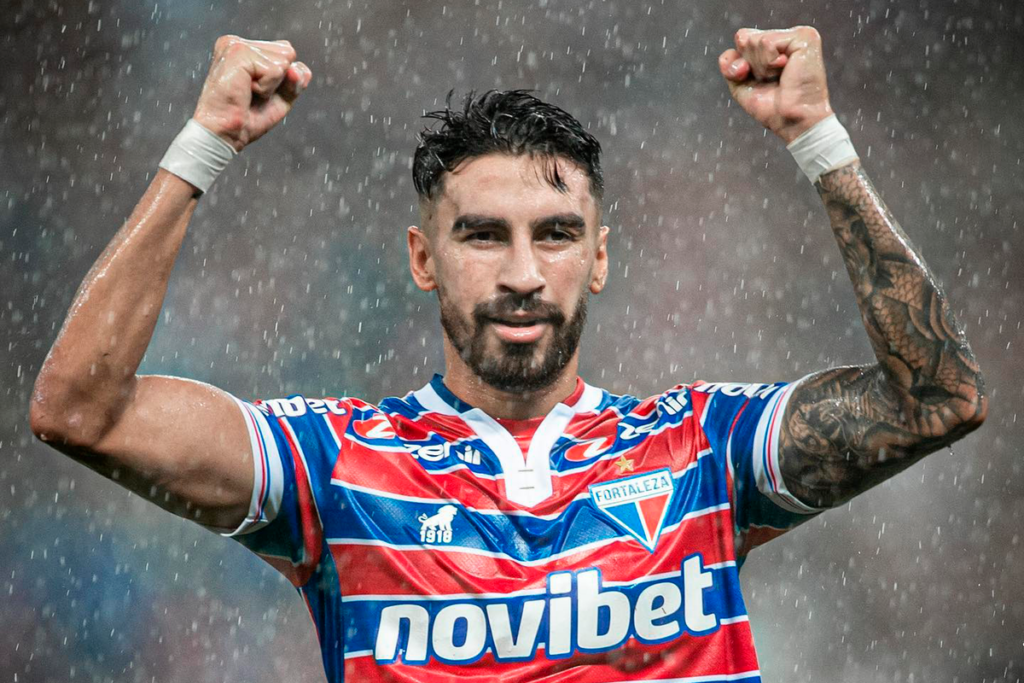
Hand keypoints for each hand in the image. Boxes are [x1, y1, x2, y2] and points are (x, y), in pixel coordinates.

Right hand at [193, 36, 312, 151]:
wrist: (225, 134)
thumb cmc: (247, 118)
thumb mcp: (281, 97)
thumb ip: (295, 80)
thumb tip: (296, 68)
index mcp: (244, 49)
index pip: (287, 53)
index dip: (283, 80)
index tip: (257, 92)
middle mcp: (237, 43)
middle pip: (288, 53)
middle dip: (279, 81)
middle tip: (252, 94)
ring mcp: (236, 45)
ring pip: (284, 61)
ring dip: (271, 85)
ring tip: (247, 93)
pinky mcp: (238, 53)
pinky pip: (275, 70)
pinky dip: (266, 88)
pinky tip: (246, 92)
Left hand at [718, 26, 831, 143]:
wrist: (792, 120)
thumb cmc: (772, 108)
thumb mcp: (742, 86)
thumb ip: (730, 66)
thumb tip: (732, 53)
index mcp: (776, 46)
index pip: (742, 38)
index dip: (740, 63)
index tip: (758, 80)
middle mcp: (787, 38)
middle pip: (745, 38)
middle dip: (750, 66)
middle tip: (771, 80)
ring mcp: (798, 35)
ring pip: (755, 40)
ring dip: (761, 67)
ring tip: (779, 77)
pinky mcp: (804, 37)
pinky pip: (767, 42)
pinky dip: (769, 63)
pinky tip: (785, 70)